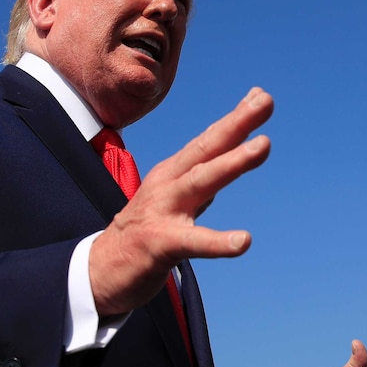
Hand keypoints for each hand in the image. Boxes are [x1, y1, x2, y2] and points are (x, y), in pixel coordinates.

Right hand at [89, 87, 273, 315]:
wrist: (100, 270)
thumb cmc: (144, 232)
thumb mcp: (176, 198)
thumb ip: (204, 177)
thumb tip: (233, 155)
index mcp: (173, 173)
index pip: (208, 141)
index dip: (235, 119)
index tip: (261, 96)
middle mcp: (167, 185)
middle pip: (206, 150)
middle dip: (237, 123)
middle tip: (266, 101)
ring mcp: (161, 212)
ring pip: (201, 182)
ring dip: (232, 162)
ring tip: (264, 146)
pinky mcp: (158, 243)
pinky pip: (192, 242)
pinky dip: (217, 242)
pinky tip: (243, 241)